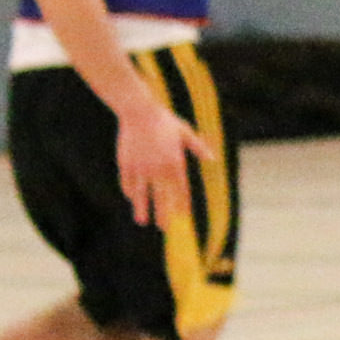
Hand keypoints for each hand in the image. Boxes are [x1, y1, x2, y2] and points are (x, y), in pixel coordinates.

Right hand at [114, 91, 212, 228]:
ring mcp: (141, 167)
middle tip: (165, 228)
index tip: (182, 217)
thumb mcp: (185, 132)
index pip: (180, 190)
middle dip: (163, 213)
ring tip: (142, 222)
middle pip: (162, 196)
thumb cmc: (164, 120)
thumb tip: (212, 159)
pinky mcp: (126, 163)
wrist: (139, 111)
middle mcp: (158, 168)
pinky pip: (127, 181)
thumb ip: (198, 147)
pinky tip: (131, 197)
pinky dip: (129, 190)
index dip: (181, 204)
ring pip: (142, 193)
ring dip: (142, 208)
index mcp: (175, 163)